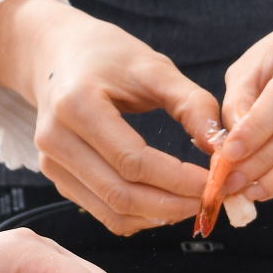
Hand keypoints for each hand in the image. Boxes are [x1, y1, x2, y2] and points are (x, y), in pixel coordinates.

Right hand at [0, 0, 217, 233]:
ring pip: (112, 213)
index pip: (132, 161)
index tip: (214, 181)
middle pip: (120, 194)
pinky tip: (166, 202)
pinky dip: (141, 217)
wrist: (57, 56)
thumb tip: (222, 148)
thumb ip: (191, 103)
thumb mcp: (153, 67)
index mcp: (76, 105)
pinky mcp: (57, 178)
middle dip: (173, 204)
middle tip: (210, 198)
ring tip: (193, 202)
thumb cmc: (108, 56)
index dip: (177, 179)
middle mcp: (55, 139)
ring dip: (159, 216)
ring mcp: (51, 163)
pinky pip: (103, 213)